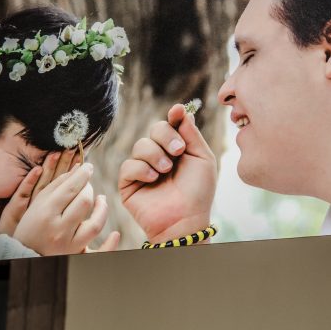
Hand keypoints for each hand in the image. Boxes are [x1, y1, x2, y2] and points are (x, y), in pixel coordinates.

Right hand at [0, 161, 119, 255]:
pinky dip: (110, 244)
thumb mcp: (38, 202)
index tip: (88, 167)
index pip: (71, 187)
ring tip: (101, 199)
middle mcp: (58, 229)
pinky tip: (115, 234)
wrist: (22, 253)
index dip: (83, 174)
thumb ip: (58, 184)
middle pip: (84, 202)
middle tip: (87, 185)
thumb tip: (79, 169)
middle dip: (88, 188)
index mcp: (46, 212)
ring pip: (95, 224)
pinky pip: (98, 253)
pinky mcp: (75, 256)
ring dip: (102, 208)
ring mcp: (68, 245)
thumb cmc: (31, 224)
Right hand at [119, 103, 217, 243]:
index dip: (174, 116)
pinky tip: (153, 179)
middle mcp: (159, 155)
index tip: (177, 111)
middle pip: (154, 128)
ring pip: (141, 145)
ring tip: (166, 171)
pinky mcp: (128, 183)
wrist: (185, 219)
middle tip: (178, 151)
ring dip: (155, 155)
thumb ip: (192, 134)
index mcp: (177, 149)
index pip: (171, 125)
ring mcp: (143, 168)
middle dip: (166, 136)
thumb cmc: (198, 193)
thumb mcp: (202, 159)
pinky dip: (142, 169)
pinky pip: (129, 165)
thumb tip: (181, 110)